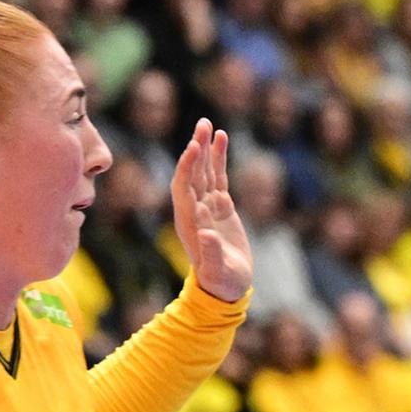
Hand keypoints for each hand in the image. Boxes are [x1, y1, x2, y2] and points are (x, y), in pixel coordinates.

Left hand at [172, 118, 250, 302]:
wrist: (226, 287)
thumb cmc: (221, 282)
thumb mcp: (218, 271)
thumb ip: (211, 254)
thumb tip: (207, 233)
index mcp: (190, 222)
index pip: (184, 188)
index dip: (187, 168)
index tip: (194, 148)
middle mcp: (195, 209)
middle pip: (192, 173)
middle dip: (196, 149)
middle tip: (202, 124)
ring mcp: (208, 206)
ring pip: (204, 170)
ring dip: (205, 148)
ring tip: (209, 124)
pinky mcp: (221, 205)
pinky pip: (219, 176)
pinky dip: (219, 158)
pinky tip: (223, 138)